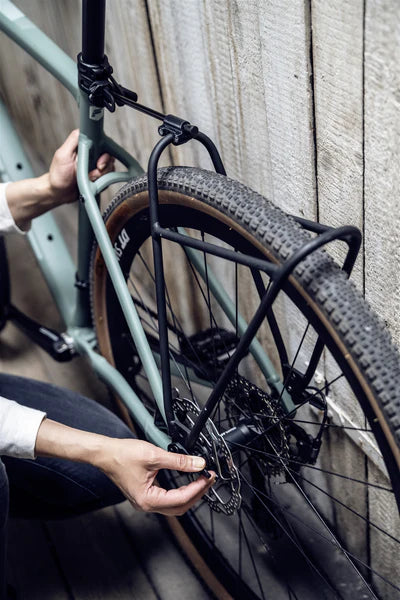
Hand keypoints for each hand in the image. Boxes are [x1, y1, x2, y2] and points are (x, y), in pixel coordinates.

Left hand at [48, 129, 114, 204]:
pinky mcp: (99, 177)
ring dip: (101, 176)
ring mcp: (96, 166)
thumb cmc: (58, 175)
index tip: (99, 163)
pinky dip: (102, 182)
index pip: (102, 143)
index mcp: (85, 146)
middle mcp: (92, 155)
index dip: (104, 153)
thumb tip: (84, 129)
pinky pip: (108, 178)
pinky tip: (92, 183)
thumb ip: (73, 140)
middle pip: (109, 156)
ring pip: (110, 168)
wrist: (59, 193)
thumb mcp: (63, 154)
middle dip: (103, 167)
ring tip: (89, 179)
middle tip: (93, 173)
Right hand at [98, 438, 214, 515]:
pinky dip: (180, 493)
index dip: (198, 488)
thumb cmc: (123, 455)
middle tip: (209, 480)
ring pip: (174, 505)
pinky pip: (167, 500)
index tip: (209, 478)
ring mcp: (145, 502)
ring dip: (189, 494)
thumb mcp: (155, 455)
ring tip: (201, 481)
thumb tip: (198, 464)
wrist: (105, 453)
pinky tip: (186, 483)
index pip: (181, 499)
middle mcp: (146, 505)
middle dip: (197, 493)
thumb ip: (179, 461)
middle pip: (180, 507)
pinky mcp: (145, 496)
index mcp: (148, 500)